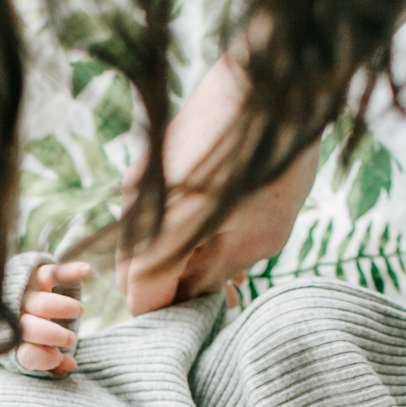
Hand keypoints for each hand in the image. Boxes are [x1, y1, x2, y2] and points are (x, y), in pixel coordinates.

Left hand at [13, 260, 90, 374]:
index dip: (47, 359)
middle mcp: (15, 319)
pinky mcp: (33, 277)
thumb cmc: (28, 333)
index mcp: (15, 342)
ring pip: (42, 304)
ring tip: (78, 312)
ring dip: (64, 309)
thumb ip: (51, 362)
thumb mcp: (36, 350)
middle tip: (70, 339)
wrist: (4, 297)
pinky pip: (50, 273)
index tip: (59, 357)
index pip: (28, 355)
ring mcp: (23, 296)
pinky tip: (87, 271)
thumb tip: (70, 365)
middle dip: (55, 336)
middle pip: (33, 329)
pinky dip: (69, 271)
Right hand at [117, 55, 320, 316]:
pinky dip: (177, 232)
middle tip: (219, 298)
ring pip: (144, 243)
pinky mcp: (152, 164)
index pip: (141, 302)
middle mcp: (135, 211)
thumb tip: (195, 295)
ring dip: (176, 261)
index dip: (170, 321)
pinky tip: (222, 228)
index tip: (202, 325)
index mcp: (156, 239)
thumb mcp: (258, 239)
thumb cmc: (269, 164)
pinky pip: (153, 214)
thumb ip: (216, 275)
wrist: (271, 80)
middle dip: (170, 293)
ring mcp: (140, 183)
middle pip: (135, 275)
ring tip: (229, 263)